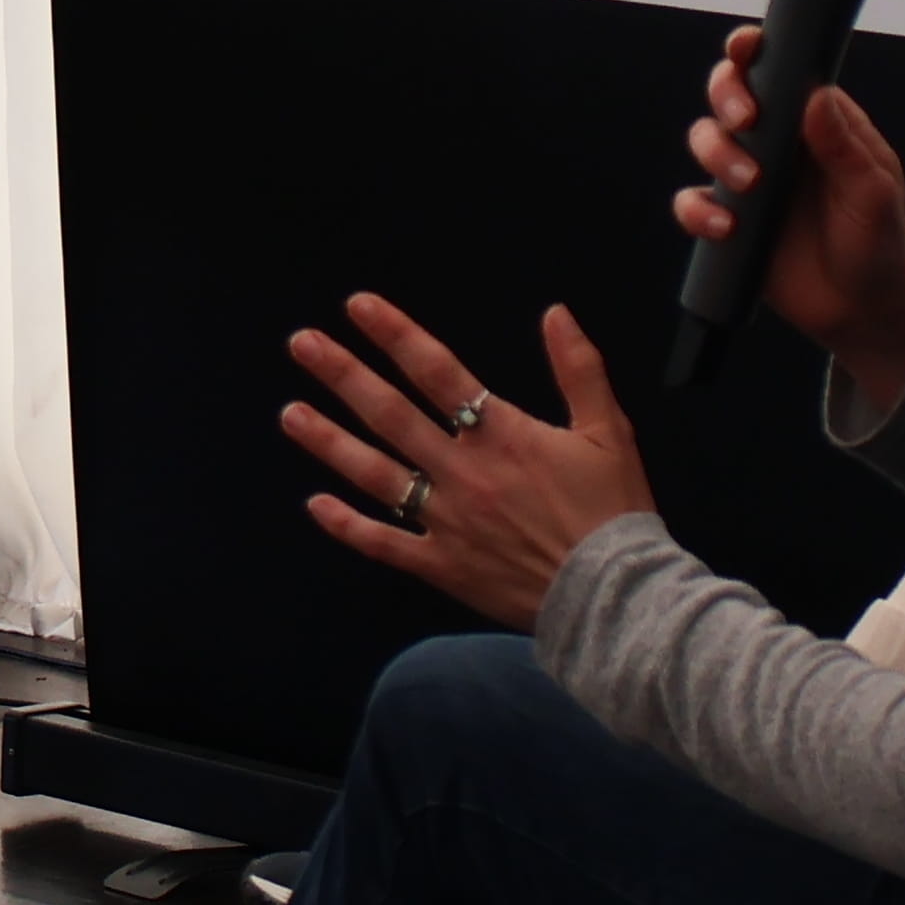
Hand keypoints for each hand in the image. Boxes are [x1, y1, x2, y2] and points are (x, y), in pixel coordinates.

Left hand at [282, 295, 657, 629]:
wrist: (614, 598)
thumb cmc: (614, 512)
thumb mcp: (609, 432)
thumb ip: (579, 369)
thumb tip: (555, 311)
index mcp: (501, 434)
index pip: (438, 372)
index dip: (396, 335)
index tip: (358, 307)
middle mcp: (462, 472)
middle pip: (391, 415)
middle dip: (343, 376)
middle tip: (301, 344)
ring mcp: (445, 521)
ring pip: (376, 475)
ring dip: (330, 442)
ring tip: (290, 413)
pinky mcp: (441, 565)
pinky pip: (385, 544)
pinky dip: (348, 526)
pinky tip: (315, 505)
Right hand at [674, 26, 904, 400]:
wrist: (863, 314)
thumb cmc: (880, 246)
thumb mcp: (874, 195)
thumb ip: (844, 147)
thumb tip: (816, 95)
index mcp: (819, 122)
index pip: (780, 70)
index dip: (753, 50)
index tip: (744, 50)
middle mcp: (780, 142)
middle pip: (731, 94)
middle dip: (726, 95)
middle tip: (745, 121)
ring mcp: (751, 180)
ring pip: (705, 140)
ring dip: (716, 152)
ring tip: (748, 184)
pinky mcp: (730, 222)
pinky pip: (694, 202)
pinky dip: (698, 210)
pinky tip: (724, 227)